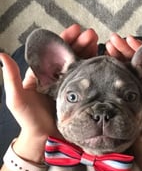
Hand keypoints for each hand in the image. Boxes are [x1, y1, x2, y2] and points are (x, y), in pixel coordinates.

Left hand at [0, 24, 97, 161]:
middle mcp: (58, 79)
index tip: (74, 31)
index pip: (54, 53)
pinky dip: (94, 70)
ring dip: (89, 53)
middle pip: (70, 57)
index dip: (64, 40)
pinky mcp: (80, 97)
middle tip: (91, 35)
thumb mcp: (17, 99)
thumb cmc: (29, 120)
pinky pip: (88, 81)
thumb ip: (12, 79)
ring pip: (80, 66)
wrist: (44, 139)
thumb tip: (2, 55)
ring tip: (97, 43)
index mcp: (43, 75)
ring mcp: (71, 87)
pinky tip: (102, 62)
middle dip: (80, 44)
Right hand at [105, 33, 141, 142]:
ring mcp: (129, 85)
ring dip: (114, 55)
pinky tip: (102, 61)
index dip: (138, 48)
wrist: (140, 139)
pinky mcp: (119, 92)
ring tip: (106, 46)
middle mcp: (141, 80)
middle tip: (112, 40)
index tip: (129, 40)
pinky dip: (109, 67)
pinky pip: (114, 77)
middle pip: (132, 60)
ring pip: (122, 66)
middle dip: (123, 48)